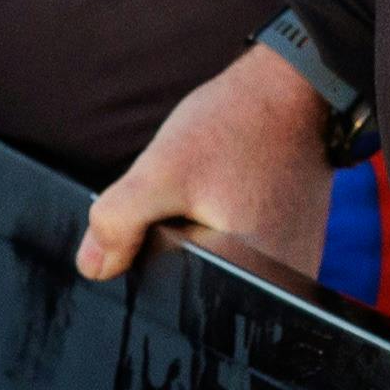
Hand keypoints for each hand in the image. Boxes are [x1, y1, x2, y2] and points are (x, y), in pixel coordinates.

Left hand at [74, 45, 336, 285]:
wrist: (294, 88)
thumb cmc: (237, 123)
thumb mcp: (165, 168)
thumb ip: (120, 220)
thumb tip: (93, 268)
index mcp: (253, 281)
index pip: (179, 301)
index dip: (154, 263)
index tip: (167, 213)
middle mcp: (283, 288)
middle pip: (201, 288)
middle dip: (179, 250)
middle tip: (196, 193)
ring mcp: (295, 270)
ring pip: (220, 270)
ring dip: (201, 239)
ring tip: (217, 190)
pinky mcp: (296, 248)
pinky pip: (243, 255)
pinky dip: (222, 229)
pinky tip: (228, 194)